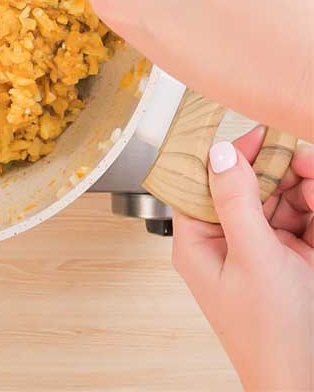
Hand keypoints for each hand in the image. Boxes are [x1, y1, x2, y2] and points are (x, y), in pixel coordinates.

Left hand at [173, 127, 313, 390]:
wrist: (309, 384)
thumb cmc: (273, 334)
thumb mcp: (252, 258)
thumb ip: (236, 202)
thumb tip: (220, 153)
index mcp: (198, 242)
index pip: (204, 183)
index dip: (228, 156)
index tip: (257, 133)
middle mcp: (226, 242)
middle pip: (246, 187)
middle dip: (275, 168)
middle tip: (301, 154)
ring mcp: (261, 251)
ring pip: (278, 200)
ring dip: (298, 183)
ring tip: (313, 171)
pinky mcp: (292, 260)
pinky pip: (301, 220)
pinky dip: (313, 205)